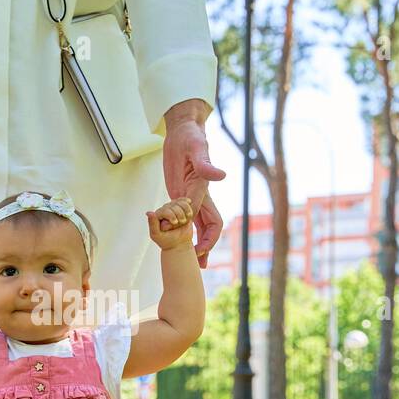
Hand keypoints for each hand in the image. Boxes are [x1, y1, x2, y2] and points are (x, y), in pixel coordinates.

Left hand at [146, 197, 194, 250]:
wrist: (179, 244)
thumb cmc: (166, 241)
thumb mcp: (156, 235)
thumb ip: (152, 224)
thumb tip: (148, 212)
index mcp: (157, 215)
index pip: (165, 209)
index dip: (171, 214)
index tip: (175, 222)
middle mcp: (164, 210)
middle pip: (174, 205)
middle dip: (179, 214)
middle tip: (181, 222)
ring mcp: (173, 209)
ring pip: (180, 203)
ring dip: (185, 210)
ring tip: (185, 219)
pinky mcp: (181, 209)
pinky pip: (185, 202)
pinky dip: (189, 206)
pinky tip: (189, 212)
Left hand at [161, 102, 226, 268]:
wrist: (183, 131)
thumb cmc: (190, 137)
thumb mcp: (196, 149)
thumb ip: (206, 164)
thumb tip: (221, 176)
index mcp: (204, 190)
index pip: (212, 220)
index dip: (208, 237)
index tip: (200, 249)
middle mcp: (199, 196)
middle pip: (207, 228)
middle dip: (205, 247)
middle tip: (200, 267)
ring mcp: (190, 196)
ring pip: (196, 225)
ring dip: (195, 243)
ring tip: (192, 263)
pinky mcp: (181, 193)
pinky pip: (184, 216)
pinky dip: (182, 229)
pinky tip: (177, 240)